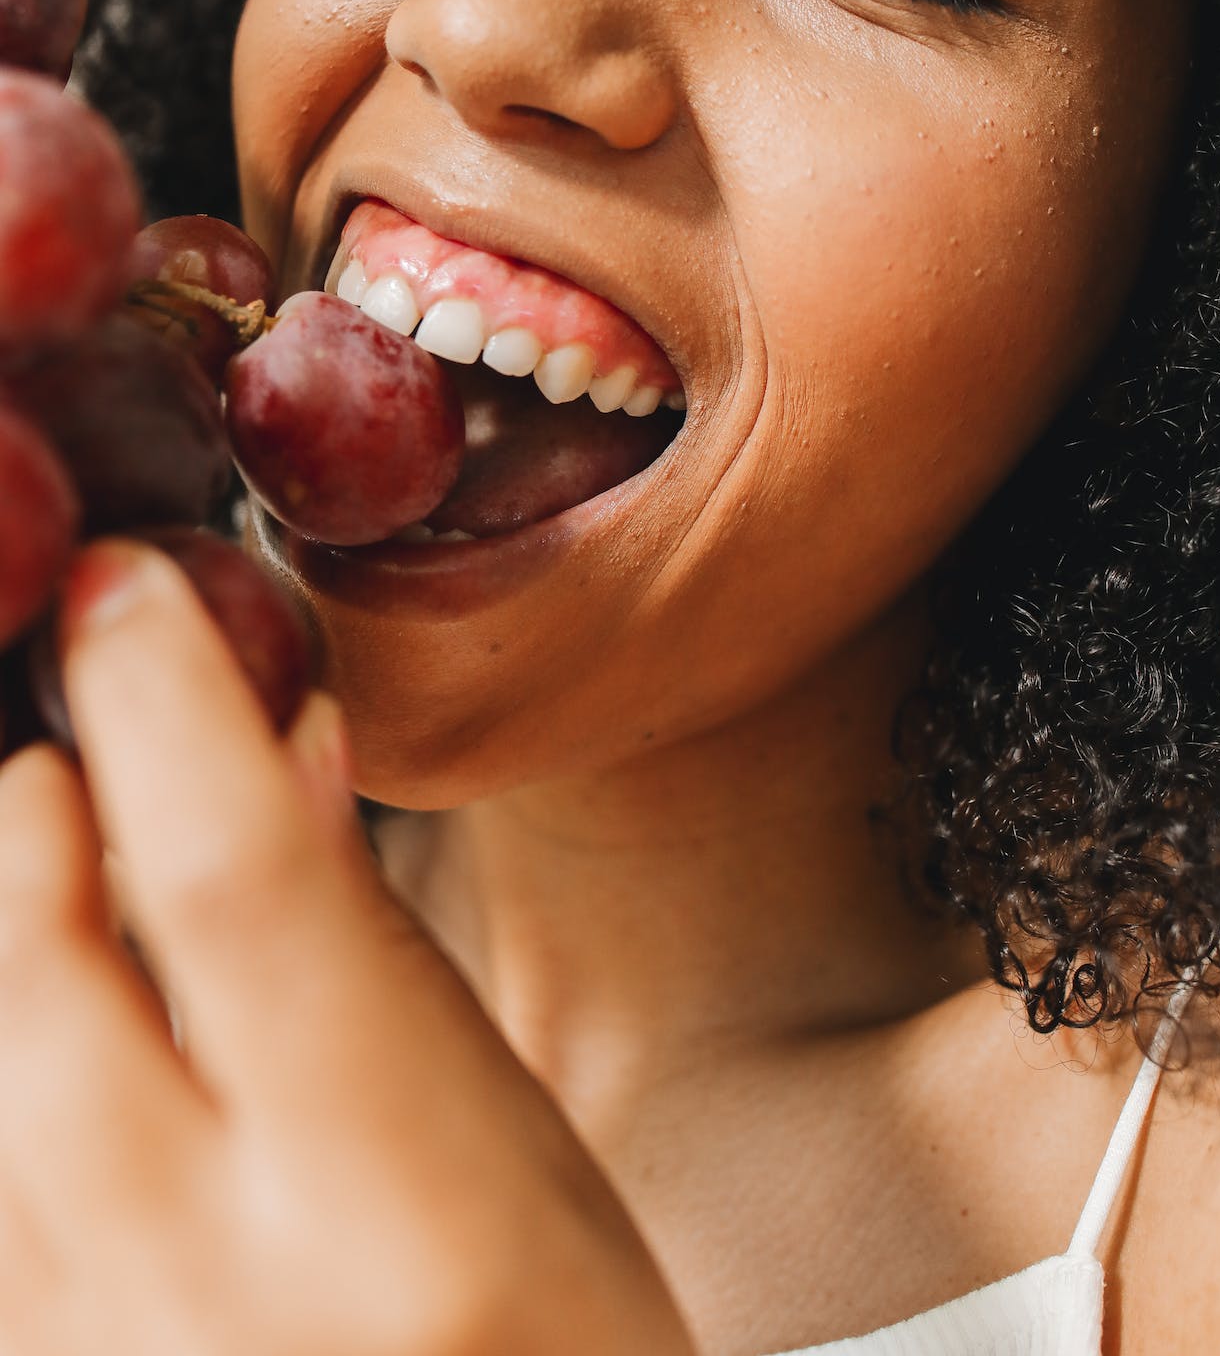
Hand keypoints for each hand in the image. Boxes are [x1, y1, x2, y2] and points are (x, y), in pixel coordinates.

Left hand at [0, 541, 696, 1355]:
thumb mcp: (515, 1144)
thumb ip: (371, 946)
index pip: (235, 888)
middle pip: (30, 988)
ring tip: (48, 876)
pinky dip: (7, 1069)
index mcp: (402, 1210)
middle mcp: (213, 1306)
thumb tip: (275, 744)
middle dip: (24, 828)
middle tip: (63, 760)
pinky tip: (53, 1024)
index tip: (122, 589)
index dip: (164, 704)